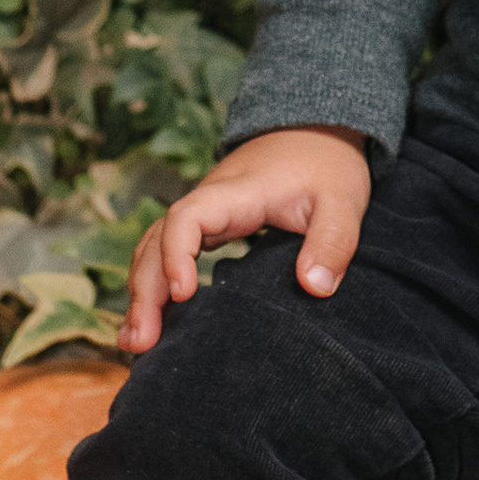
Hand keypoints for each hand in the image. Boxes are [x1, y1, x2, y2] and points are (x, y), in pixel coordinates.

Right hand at [120, 126, 372, 354]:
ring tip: (135, 345)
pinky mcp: (209, 227)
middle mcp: (208, 201)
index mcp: (236, 193)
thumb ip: (333, 242)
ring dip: (141, 293)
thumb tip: (314, 288)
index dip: (176, 254)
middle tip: (141, 343)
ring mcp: (205, 214)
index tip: (184, 295)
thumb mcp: (343, 201)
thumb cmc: (328, 167)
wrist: (318, 134)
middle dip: (144, 291)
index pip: (187, 217)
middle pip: (157, 241)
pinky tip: (153, 322)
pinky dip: (154, 285)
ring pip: (154, 249)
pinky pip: (168, 254)